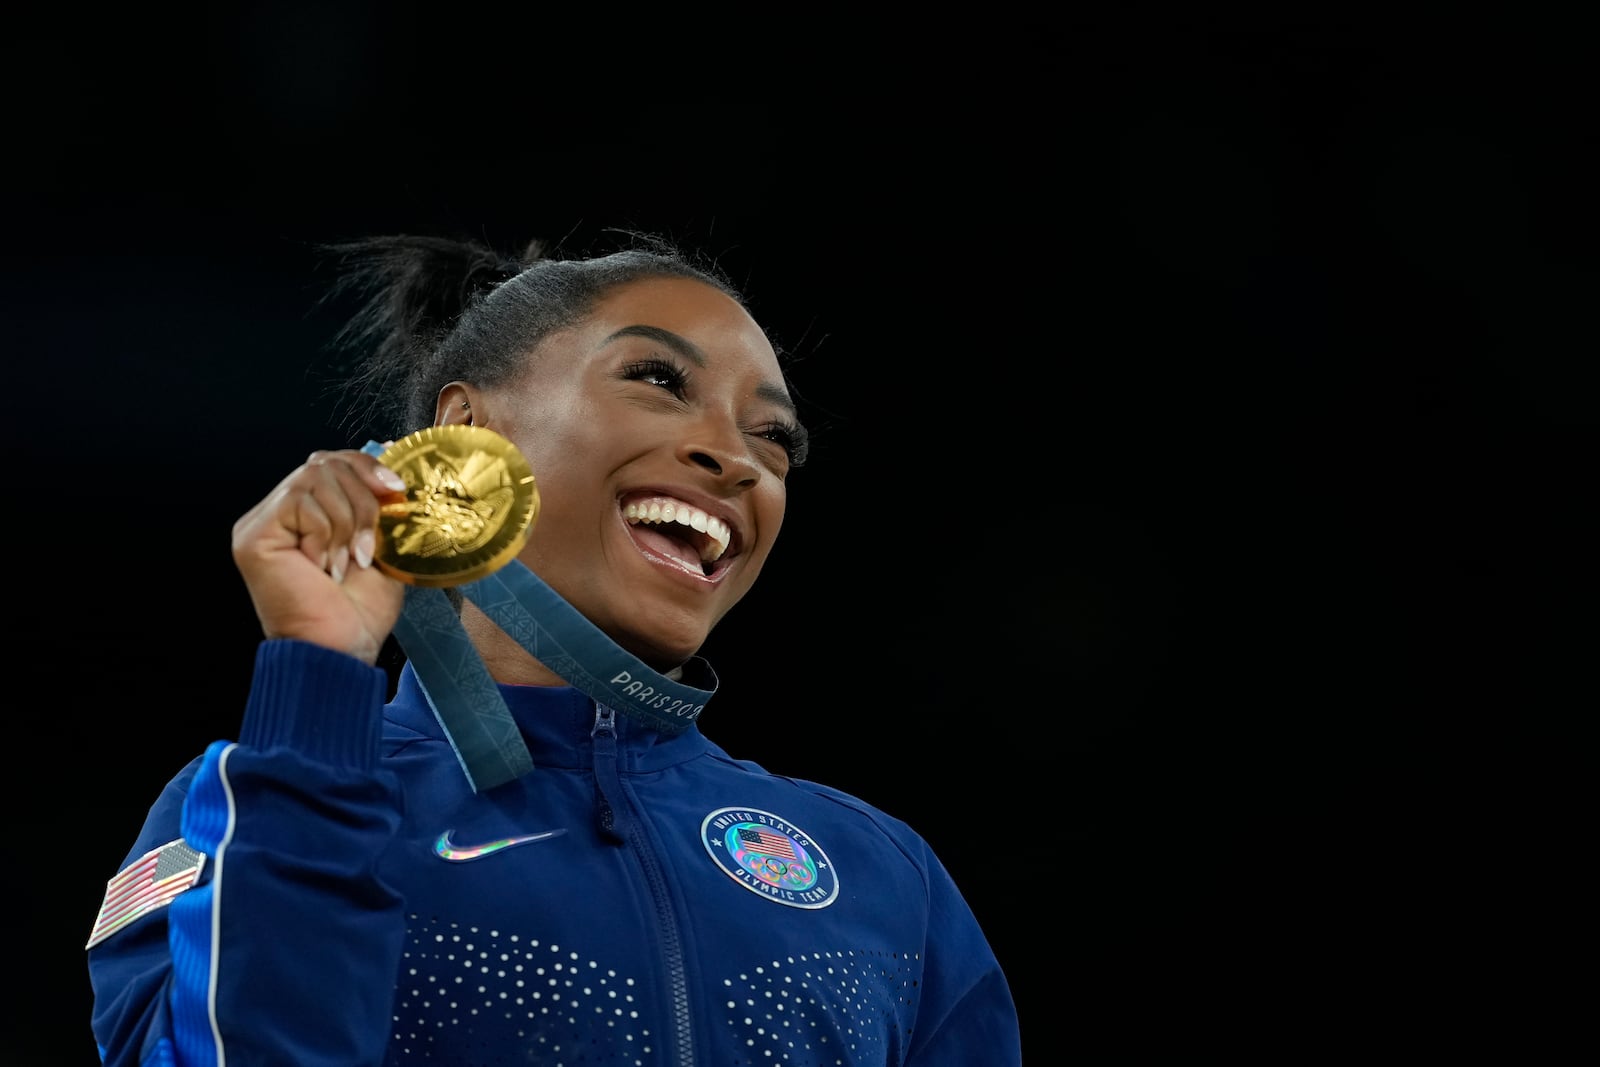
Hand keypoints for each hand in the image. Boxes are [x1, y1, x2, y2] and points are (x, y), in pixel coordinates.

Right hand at [231, 448, 410, 663]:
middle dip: (363, 498)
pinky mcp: (253, 533)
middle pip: (325, 462)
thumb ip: (379, 507)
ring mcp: (263, 521)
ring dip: (347, 522)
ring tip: (346, 562)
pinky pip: (300, 501)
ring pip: (316, 478)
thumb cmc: (359, 610)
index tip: (397, 490)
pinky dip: (325, 533)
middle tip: (368, 545)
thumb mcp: (380, 546)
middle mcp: (280, 513)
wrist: (342, 649)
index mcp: (309, 514)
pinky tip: (323, 567)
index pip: (333, 462)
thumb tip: (395, 464)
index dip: (367, 466)